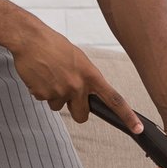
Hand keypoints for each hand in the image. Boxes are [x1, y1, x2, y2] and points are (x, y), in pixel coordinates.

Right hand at [9, 23, 138, 130]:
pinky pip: (44, 100)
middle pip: (82, 115)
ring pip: (59, 106)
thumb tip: (87, 92)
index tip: (137, 128)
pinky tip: (40, 75)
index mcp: (91, 75)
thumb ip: (85, 77)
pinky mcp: (42, 94)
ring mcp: (60, 91)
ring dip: (54, 96)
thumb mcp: (78, 59)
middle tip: (68, 96)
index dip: (127, 116)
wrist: (30, 39)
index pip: (114, 99)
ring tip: (49, 75)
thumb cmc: (54, 45)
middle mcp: (77, 86)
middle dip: (75, 110)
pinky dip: (41, 91)